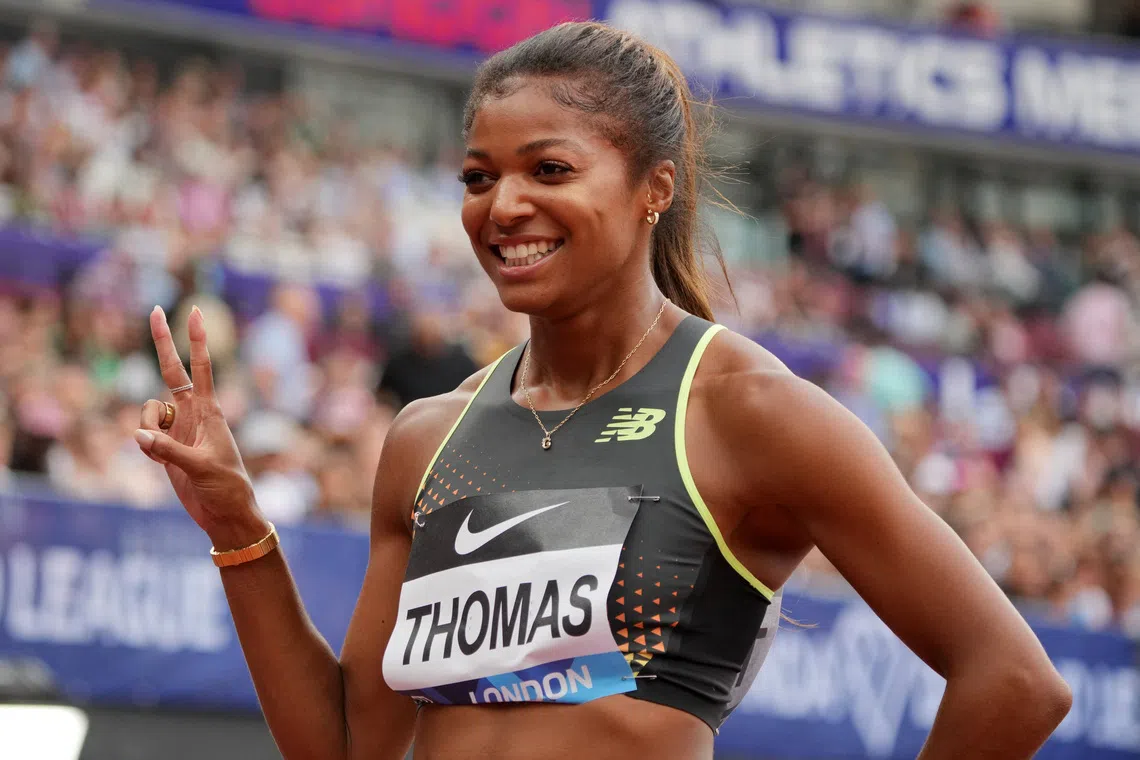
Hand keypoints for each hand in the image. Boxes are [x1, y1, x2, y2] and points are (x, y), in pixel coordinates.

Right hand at [136, 305, 267, 548]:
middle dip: (162, 342)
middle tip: (156, 309)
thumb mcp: (200, 468)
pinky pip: (144, 435)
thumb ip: (167, 451)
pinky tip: (158, 463)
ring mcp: (178, 429)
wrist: (225, 514)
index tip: (194, 311)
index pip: (200, 367)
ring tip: (162, 452)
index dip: (195, 340)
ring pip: (148, 411)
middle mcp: (193, 414)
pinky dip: (145, 445)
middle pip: (171, 371)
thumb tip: (137, 435)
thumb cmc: (225, 488)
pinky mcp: (166, 447)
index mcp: (210, 411)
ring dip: (146, 427)